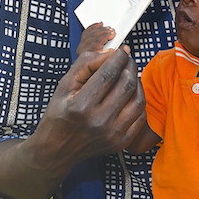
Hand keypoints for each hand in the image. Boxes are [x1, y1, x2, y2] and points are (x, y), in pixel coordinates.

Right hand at [28, 45, 149, 169]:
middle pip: (126, 84)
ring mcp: (112, 134)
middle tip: (127, 59)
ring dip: (136, 81)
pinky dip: (139, 98)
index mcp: (81, 106)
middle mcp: (99, 121)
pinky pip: (140, 115)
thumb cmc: (60, 113)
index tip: (122, 50)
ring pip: (138, 99)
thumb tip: (112, 52)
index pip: (108, 74)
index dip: (118, 58)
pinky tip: (131, 91)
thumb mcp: (64, 85)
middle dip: (129, 65)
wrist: (57, 149)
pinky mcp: (121, 142)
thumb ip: (86, 64)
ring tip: (129, 73)